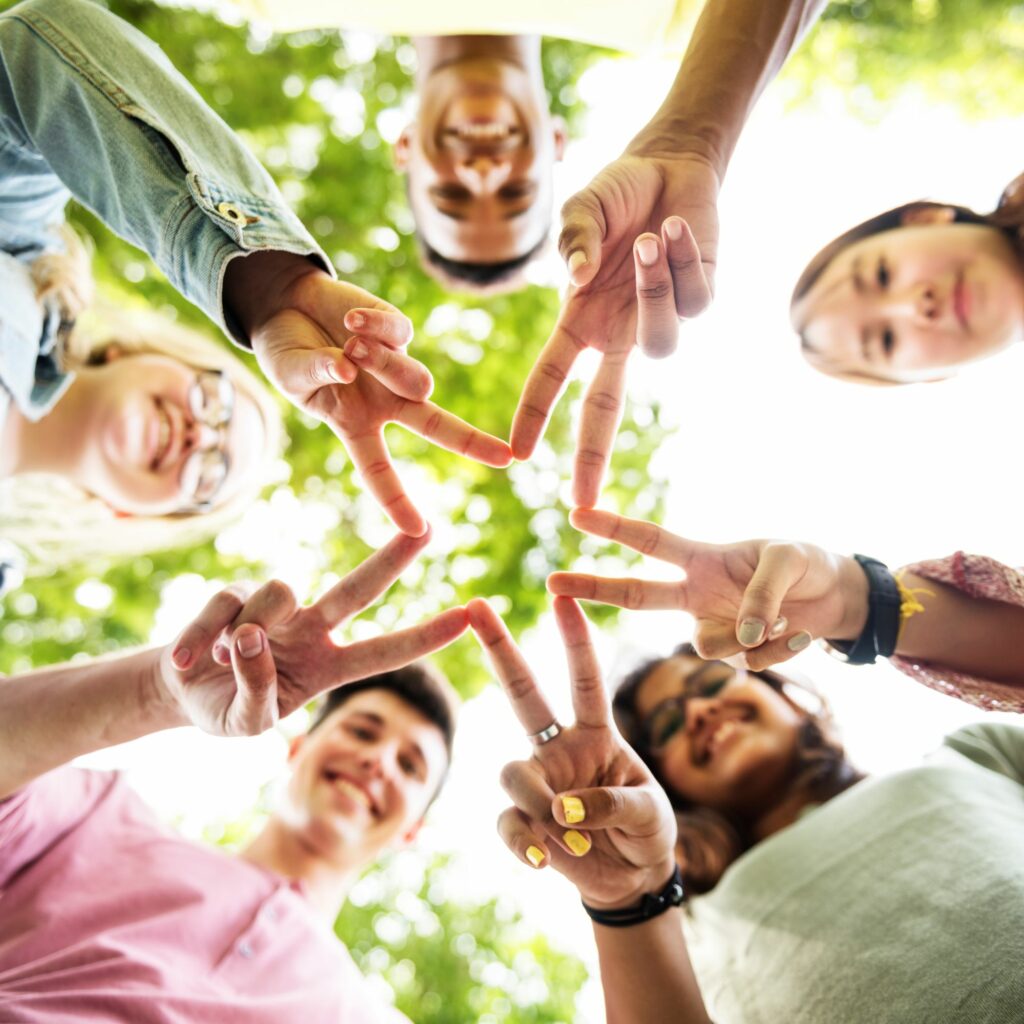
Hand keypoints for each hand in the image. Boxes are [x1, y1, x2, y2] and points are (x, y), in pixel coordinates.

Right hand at [158, 529, 468, 735]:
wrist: (181, 693)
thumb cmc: (228, 707)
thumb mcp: (248, 721)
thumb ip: (257, 689)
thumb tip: (249, 636)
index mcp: (330, 666)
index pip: (384, 652)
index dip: (424, 636)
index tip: (467, 617)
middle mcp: (311, 628)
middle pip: (359, 588)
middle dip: (394, 560)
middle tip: (428, 530)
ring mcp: (274, 608)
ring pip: (279, 593)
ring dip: (245, 633)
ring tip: (218, 663)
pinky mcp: (232, 594)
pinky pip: (223, 606)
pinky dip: (199, 640)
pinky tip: (186, 663)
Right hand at [226, 254, 511, 535]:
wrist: (287, 307)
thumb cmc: (288, 354)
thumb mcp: (291, 374)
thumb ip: (317, 374)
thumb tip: (349, 368)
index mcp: (357, 425)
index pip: (379, 471)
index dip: (397, 501)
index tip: (420, 531)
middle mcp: (384, 401)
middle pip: (436, 425)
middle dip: (472, 442)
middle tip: (506, 458)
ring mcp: (395, 366)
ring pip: (417, 380)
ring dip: (384, 365)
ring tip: (350, 347)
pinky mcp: (397, 329)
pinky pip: (400, 334)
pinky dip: (374, 327)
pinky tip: (350, 321)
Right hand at [471, 596, 676, 909]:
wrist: (632, 878)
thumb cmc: (647, 830)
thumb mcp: (649, 812)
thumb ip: (613, 803)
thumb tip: (562, 810)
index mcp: (598, 732)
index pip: (585, 679)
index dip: (574, 639)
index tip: (561, 597)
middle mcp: (560, 747)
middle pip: (523, 693)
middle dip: (501, 648)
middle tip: (476, 607)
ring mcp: (539, 782)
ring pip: (512, 772)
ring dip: (539, 804)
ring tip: (572, 837)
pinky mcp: (524, 821)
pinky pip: (508, 822)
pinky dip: (525, 843)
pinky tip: (546, 861)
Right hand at [511, 152, 717, 506]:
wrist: (670, 165)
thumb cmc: (616, 192)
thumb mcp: (580, 210)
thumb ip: (573, 242)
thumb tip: (581, 279)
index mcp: (580, 321)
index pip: (551, 377)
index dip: (533, 415)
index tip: (517, 454)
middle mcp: (618, 333)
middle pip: (602, 406)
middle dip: (592, 454)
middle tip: (584, 501)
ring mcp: (659, 320)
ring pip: (661, 344)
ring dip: (654, 289)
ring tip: (650, 236)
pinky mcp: (701, 299)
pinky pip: (694, 302)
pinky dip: (683, 261)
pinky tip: (675, 229)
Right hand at [548, 508, 869, 671]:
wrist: (837, 598)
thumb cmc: (808, 564)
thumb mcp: (788, 561)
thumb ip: (757, 595)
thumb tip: (737, 638)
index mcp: (703, 558)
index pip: (650, 541)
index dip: (614, 527)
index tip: (577, 514)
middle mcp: (697, 593)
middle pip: (635, 595)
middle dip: (594, 586)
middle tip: (553, 581)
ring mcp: (713, 625)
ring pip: (706, 646)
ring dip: (750, 636)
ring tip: (787, 619)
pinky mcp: (737, 651)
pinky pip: (744, 661)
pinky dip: (776, 650)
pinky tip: (797, 634)